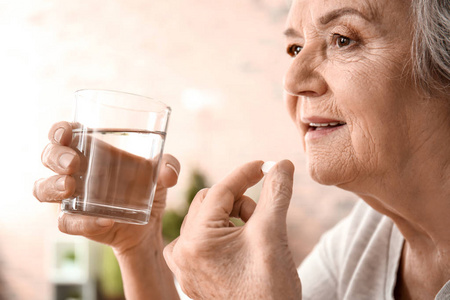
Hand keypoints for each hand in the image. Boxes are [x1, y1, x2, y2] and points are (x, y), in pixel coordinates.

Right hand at [33, 121, 180, 253]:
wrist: (148, 224)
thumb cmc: (148, 188)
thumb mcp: (161, 174)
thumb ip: (169, 166)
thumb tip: (168, 172)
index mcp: (92, 151)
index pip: (64, 133)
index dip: (59, 130)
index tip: (67, 132)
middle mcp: (75, 171)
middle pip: (48, 156)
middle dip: (55, 156)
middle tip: (73, 164)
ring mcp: (71, 197)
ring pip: (42, 188)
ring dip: (51, 186)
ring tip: (70, 186)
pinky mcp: (76, 221)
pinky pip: (66, 222)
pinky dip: (83, 223)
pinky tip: (105, 220)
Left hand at [164, 160, 301, 299]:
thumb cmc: (270, 290)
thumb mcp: (273, 235)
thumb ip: (276, 194)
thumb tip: (283, 164)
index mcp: (195, 242)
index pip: (219, 191)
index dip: (245, 174)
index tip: (265, 165)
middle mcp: (181, 252)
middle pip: (210, 202)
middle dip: (239, 201)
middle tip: (262, 215)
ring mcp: (184, 265)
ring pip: (207, 218)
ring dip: (233, 217)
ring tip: (254, 236)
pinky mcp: (191, 272)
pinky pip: (203, 237)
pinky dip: (224, 232)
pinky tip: (242, 246)